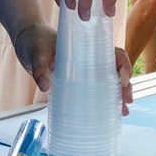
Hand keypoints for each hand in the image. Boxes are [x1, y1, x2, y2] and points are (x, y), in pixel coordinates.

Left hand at [9, 29, 132, 112]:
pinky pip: (96, 90)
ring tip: (124, 111)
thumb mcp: (38, 54)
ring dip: (119, 95)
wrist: (27, 43)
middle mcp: (90, 59)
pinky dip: (105, 101)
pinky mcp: (78, 81)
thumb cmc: (36, 42)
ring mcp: (86, 70)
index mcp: (87, 47)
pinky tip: (111, 113)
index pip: (113, 53)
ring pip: (109, 81)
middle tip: (127, 100)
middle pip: (116, 70)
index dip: (123, 65)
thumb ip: (41, 69)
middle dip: (125, 85)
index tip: (121, 80)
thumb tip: (45, 87)